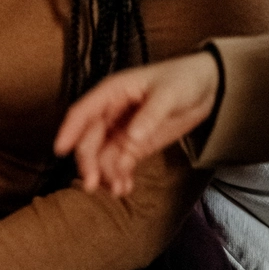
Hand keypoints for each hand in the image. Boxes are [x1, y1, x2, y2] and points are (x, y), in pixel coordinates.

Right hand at [53, 51, 221, 195]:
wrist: (208, 88)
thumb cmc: (183, 79)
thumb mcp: (169, 94)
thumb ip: (150, 114)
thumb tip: (130, 137)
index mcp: (112, 92)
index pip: (83, 112)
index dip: (69, 130)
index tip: (60, 150)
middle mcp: (111, 112)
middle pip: (90, 139)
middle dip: (88, 162)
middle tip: (92, 184)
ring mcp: (122, 130)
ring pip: (103, 155)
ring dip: (106, 174)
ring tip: (119, 190)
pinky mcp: (135, 145)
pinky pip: (120, 163)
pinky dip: (119, 176)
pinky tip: (126, 188)